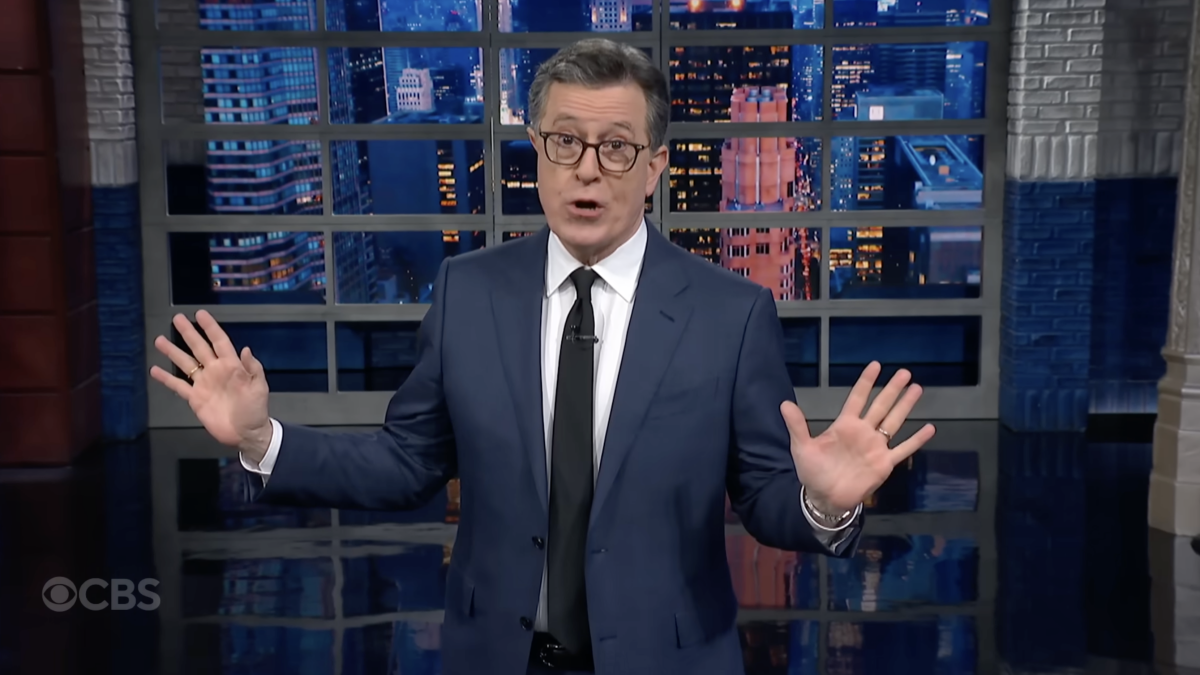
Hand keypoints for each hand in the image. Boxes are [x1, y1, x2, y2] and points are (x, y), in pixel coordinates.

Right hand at [149, 310, 272, 461]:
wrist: (246, 433)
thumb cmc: (256, 409)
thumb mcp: (259, 388)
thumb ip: (253, 368)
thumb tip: (246, 349)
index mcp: (231, 366)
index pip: (219, 342)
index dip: (210, 328)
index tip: (200, 314)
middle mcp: (215, 371)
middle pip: (199, 348)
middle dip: (188, 333)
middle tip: (177, 319)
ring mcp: (203, 384)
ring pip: (185, 363)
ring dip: (173, 352)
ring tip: (159, 340)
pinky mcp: (195, 399)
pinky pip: (178, 386)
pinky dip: (166, 378)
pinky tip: (155, 370)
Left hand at [781, 362, 934, 512]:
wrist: (825, 498)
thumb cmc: (813, 472)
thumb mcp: (802, 447)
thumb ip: (797, 425)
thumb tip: (784, 403)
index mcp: (844, 425)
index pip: (857, 398)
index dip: (866, 382)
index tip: (876, 365)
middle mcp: (863, 432)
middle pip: (881, 406)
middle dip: (892, 389)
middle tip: (905, 372)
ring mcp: (875, 447)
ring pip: (894, 422)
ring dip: (905, 406)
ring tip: (917, 389)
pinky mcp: (884, 464)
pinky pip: (903, 449)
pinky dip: (916, 440)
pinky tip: (929, 428)